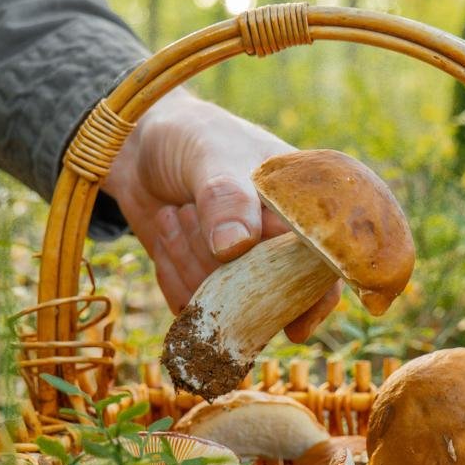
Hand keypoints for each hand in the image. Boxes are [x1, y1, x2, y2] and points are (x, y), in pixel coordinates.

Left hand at [101, 89, 339, 341]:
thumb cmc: (193, 138)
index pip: (323, 267)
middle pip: (270, 295)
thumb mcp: (211, 155)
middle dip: (224, 270)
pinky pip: (196, 308)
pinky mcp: (208, 283)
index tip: (295, 327)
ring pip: (228, 305)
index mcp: (300, 212)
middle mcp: (279, 246)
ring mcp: (243, 269)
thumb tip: (235, 248)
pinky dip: (174, 278)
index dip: (316, 299)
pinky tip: (166, 234)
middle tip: (185, 214)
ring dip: (191, 265)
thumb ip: (226, 196)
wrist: (141, 146)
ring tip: (176, 213)